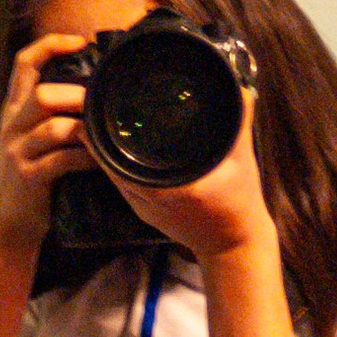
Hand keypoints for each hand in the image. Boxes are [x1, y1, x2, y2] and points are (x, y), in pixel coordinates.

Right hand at [0, 30, 99, 261]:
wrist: (6, 227)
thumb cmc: (29, 183)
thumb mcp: (32, 142)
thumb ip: (51, 118)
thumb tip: (92, 97)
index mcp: (13, 112)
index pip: (23, 63)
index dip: (50, 45)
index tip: (79, 41)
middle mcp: (11, 126)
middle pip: (43, 93)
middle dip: (77, 96)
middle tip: (101, 106)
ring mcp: (17, 152)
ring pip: (53, 126)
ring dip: (85, 128)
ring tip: (105, 134)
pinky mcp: (28, 177)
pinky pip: (62, 160)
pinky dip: (86, 158)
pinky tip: (100, 162)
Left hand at [105, 98, 276, 266]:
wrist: (234, 245)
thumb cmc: (240, 203)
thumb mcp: (243, 162)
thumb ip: (240, 125)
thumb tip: (242, 91)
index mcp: (173, 187)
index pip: (129, 160)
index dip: (111, 137)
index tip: (102, 113)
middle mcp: (153, 199)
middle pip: (113, 167)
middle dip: (101, 141)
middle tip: (93, 114)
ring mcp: (146, 209)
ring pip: (114, 178)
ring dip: (104, 154)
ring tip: (96, 127)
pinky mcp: (146, 214)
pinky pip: (122, 186)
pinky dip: (114, 168)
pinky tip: (112, 151)